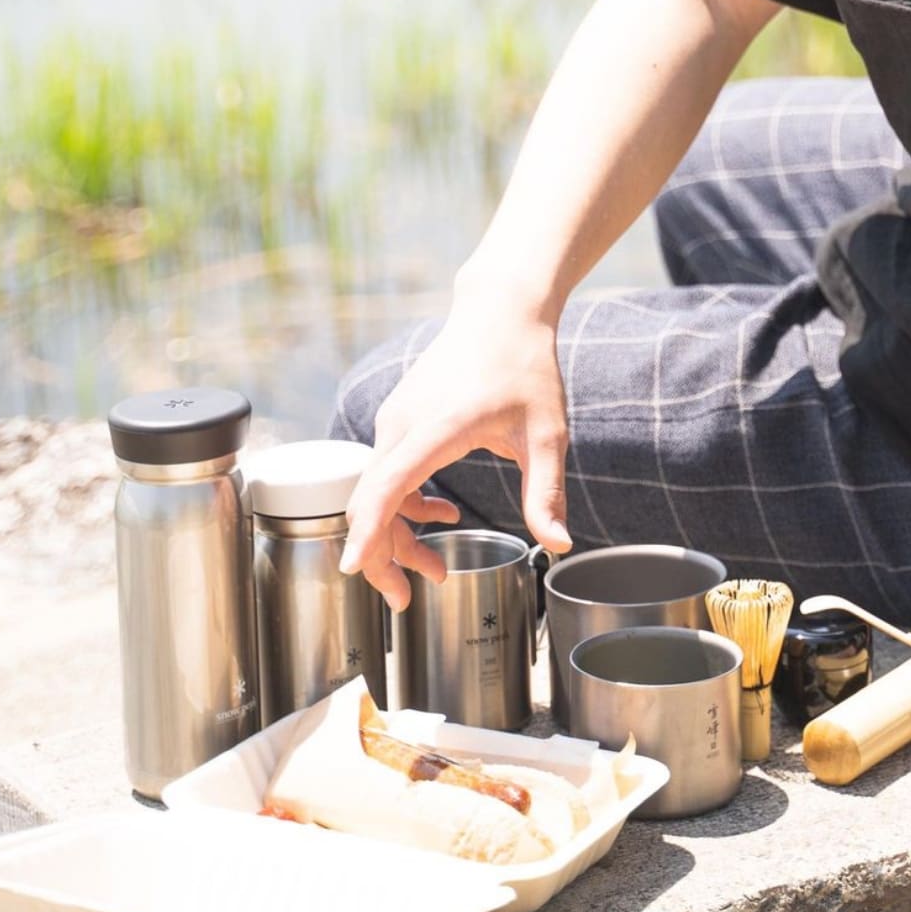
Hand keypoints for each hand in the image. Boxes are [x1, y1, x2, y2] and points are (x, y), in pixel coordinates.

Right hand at [340, 299, 574, 610]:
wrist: (501, 311)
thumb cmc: (525, 366)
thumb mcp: (547, 434)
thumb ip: (546, 492)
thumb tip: (557, 546)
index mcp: (436, 428)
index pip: (388, 486)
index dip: (368, 531)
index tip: (353, 569)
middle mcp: (403, 424)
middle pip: (371, 501)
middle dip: (383, 556)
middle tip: (408, 600)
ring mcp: (395, 420)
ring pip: (376, 491)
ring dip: (397, 535)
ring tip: (434, 570)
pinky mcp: (399, 420)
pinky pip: (386, 473)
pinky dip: (404, 505)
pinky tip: (440, 516)